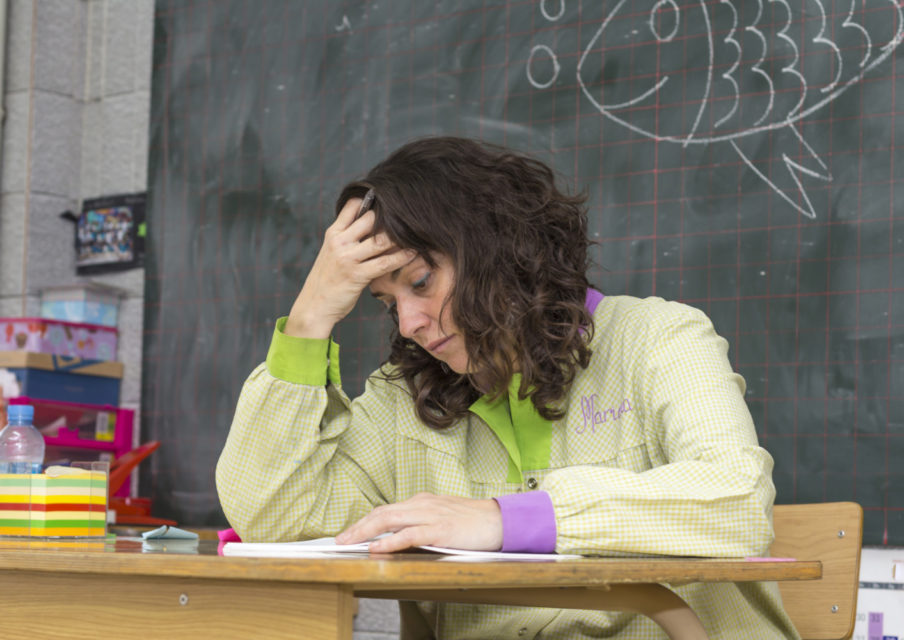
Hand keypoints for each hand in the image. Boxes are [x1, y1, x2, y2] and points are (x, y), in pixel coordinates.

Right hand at [285, 196, 414, 337]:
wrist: (313, 306)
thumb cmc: (327, 279)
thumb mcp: (332, 252)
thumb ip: (349, 238)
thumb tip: (374, 226)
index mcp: (333, 233)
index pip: (352, 206)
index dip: (371, 200)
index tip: (388, 201)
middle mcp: (340, 242)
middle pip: (370, 219)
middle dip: (391, 218)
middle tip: (410, 218)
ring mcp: (348, 258)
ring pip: (380, 240)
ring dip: (400, 237)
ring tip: (416, 234)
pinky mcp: (357, 275)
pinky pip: (385, 263)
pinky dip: (401, 257)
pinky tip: (413, 254)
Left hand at [335, 493, 503, 552]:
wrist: (499, 520)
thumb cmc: (472, 521)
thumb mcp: (441, 517)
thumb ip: (420, 523)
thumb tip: (399, 536)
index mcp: (422, 502)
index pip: (386, 510)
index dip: (365, 521)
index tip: (349, 533)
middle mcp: (422, 505)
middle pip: (382, 513)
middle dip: (358, 527)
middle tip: (339, 540)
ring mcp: (430, 516)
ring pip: (390, 520)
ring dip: (365, 532)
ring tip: (349, 542)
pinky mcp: (440, 530)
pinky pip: (410, 535)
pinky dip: (390, 542)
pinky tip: (377, 548)